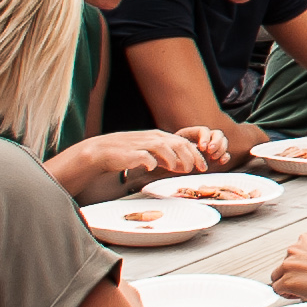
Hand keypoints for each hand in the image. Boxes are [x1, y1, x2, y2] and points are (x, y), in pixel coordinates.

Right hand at [79, 129, 212, 178]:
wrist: (102, 151)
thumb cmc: (128, 152)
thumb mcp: (151, 151)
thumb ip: (166, 156)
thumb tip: (182, 165)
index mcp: (159, 137)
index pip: (183, 142)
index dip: (196, 154)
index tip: (203, 167)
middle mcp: (152, 138)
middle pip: (177, 143)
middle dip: (189, 156)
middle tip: (194, 170)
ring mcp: (141, 144)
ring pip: (163, 147)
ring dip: (173, 158)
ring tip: (178, 169)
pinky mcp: (129, 153)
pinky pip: (143, 156)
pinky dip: (150, 161)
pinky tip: (152, 167)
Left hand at [176, 126, 230, 169]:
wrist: (172, 163)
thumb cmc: (171, 155)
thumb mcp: (172, 148)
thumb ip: (178, 147)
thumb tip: (181, 147)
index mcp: (193, 133)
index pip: (204, 130)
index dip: (205, 138)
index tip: (202, 148)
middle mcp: (205, 138)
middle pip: (217, 134)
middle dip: (216, 143)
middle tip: (210, 152)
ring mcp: (211, 146)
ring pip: (223, 142)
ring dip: (221, 149)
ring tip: (213, 158)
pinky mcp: (215, 156)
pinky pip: (226, 153)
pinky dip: (225, 157)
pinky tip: (221, 161)